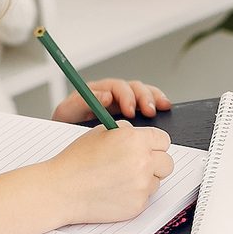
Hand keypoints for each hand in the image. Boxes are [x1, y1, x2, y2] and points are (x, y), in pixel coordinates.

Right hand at [49, 122, 173, 223]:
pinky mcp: (138, 205)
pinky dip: (135, 195)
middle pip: (167, 162)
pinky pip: (146, 198)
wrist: (61, 190)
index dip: (154, 144)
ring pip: (158, 181)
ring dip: (146, 180)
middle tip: (138, 164)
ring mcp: (142, 186)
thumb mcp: (100, 133)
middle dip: (155, 162)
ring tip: (120, 178)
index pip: (163, 140)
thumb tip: (141, 135)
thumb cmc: (76, 161)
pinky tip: (116, 191)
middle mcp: (143, 162)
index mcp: (135, 140)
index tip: (148, 148)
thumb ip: (126, 132)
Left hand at [52, 79, 171, 123]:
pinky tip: (165, 109)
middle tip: (149, 112)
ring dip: (153, 99)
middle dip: (143, 98)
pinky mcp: (134, 115)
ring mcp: (125, 104)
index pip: (115, 87)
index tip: (129, 110)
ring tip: (160, 109)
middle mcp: (113, 96)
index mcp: (97, 93)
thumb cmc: (67, 130)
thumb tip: (105, 96)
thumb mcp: (67, 115)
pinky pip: (150, 104)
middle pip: (133, 88)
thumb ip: (79, 103)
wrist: (69, 146)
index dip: (125, 96)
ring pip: (144, 93)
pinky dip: (159, 104)